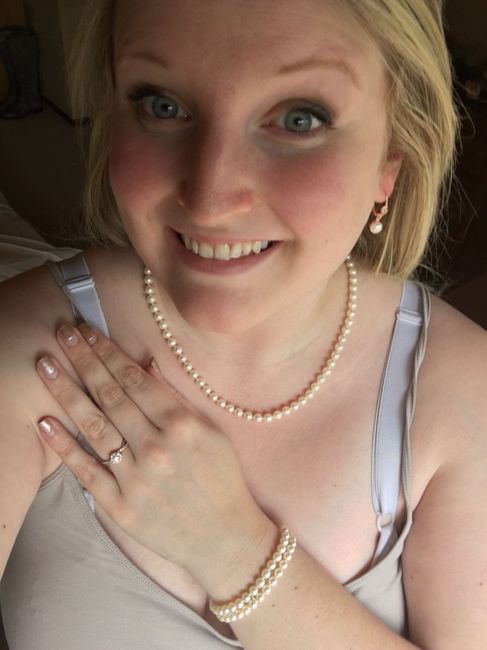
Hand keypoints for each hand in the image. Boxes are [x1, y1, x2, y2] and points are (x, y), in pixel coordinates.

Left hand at [35, 323, 272, 591]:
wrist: (226, 537)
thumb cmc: (222, 479)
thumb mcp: (212, 432)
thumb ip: (177, 399)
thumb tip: (145, 365)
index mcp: (183, 425)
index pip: (135, 379)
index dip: (108, 352)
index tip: (88, 331)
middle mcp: (157, 447)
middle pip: (111, 395)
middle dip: (84, 360)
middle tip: (62, 333)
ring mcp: (136, 478)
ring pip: (94, 426)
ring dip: (67, 392)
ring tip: (45, 365)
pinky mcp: (121, 507)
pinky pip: (86, 472)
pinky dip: (63, 447)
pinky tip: (45, 422)